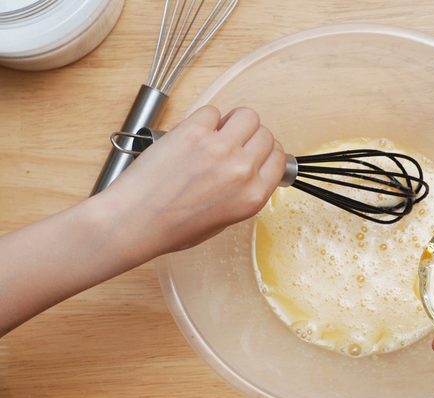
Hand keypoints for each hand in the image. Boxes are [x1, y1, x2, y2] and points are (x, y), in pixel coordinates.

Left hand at [100, 105, 285, 261]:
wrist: (134, 221)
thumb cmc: (172, 227)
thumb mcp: (225, 220)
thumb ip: (244, 192)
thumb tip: (251, 167)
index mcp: (252, 196)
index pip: (278, 158)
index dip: (267, 152)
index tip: (257, 151)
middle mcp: (241, 170)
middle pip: (265, 135)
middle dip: (251, 137)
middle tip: (233, 142)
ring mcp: (219, 148)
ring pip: (246, 115)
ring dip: (235, 122)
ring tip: (218, 133)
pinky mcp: (194, 131)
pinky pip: (212, 112)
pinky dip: (206, 119)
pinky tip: (194, 134)